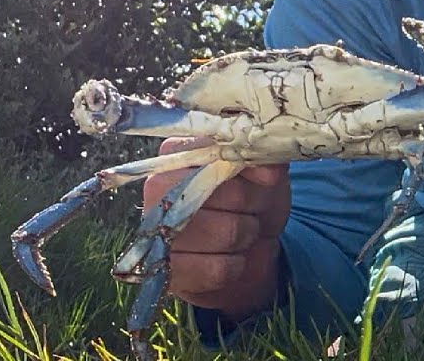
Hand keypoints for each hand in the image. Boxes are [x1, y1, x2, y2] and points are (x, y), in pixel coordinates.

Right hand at [142, 137, 290, 320]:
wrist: (249, 248)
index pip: (213, 152)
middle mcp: (157, 186)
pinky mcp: (164, 270)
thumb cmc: (253, 201)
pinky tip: (229, 257)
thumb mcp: (267, 174)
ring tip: (242, 231)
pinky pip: (218, 268)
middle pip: (226, 193)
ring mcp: (155, 229)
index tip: (266, 179)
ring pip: (227, 232)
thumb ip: (267, 163)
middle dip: (253, 204)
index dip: (247, 169)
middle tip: (252, 208)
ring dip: (247, 235)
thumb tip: (267, 171)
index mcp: (179, 152)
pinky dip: (236, 264)